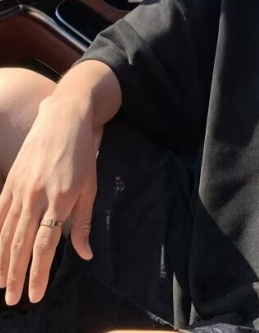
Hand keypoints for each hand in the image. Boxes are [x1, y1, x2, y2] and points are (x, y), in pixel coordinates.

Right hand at [0, 93, 100, 305]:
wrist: (64, 119)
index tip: (36, 295)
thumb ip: (83, 223)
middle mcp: (37, 197)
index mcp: (61, 200)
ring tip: (1, 284)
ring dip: (2, 261)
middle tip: (13, 299)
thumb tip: (85, 255)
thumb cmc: (83, 154)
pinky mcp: (10, 182)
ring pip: (6, 233)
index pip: (45, 246)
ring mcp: (20, 189)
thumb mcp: (91, 187)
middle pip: (21, 245)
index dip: (39, 273)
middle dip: (16, 275)